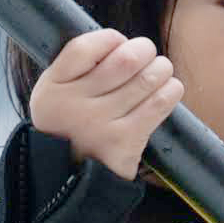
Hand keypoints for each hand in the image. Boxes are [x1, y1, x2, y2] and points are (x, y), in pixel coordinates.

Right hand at [29, 29, 184, 180]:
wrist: (70, 183)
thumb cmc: (71, 129)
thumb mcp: (56, 96)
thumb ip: (77, 68)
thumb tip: (123, 42)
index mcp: (52, 88)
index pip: (83, 47)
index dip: (110, 39)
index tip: (119, 43)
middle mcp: (73, 105)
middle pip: (123, 60)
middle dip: (144, 50)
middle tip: (147, 54)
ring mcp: (100, 125)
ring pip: (146, 78)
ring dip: (161, 68)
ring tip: (160, 70)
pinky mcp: (124, 142)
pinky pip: (159, 104)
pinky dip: (171, 91)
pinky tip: (169, 89)